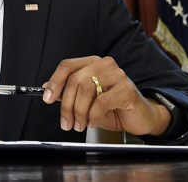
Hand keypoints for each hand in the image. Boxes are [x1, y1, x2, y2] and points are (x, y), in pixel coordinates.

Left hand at [42, 56, 171, 135]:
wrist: (140, 117)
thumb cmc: (113, 107)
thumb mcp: (86, 100)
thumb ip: (69, 92)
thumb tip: (47, 88)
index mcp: (92, 63)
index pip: (67, 66)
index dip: (55, 81)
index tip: (47, 98)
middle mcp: (105, 65)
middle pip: (75, 80)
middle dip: (66, 104)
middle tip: (66, 122)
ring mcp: (117, 75)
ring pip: (86, 90)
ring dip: (79, 111)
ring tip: (79, 124)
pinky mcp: (126, 89)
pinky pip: (101, 102)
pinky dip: (93, 115)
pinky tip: (92, 122)